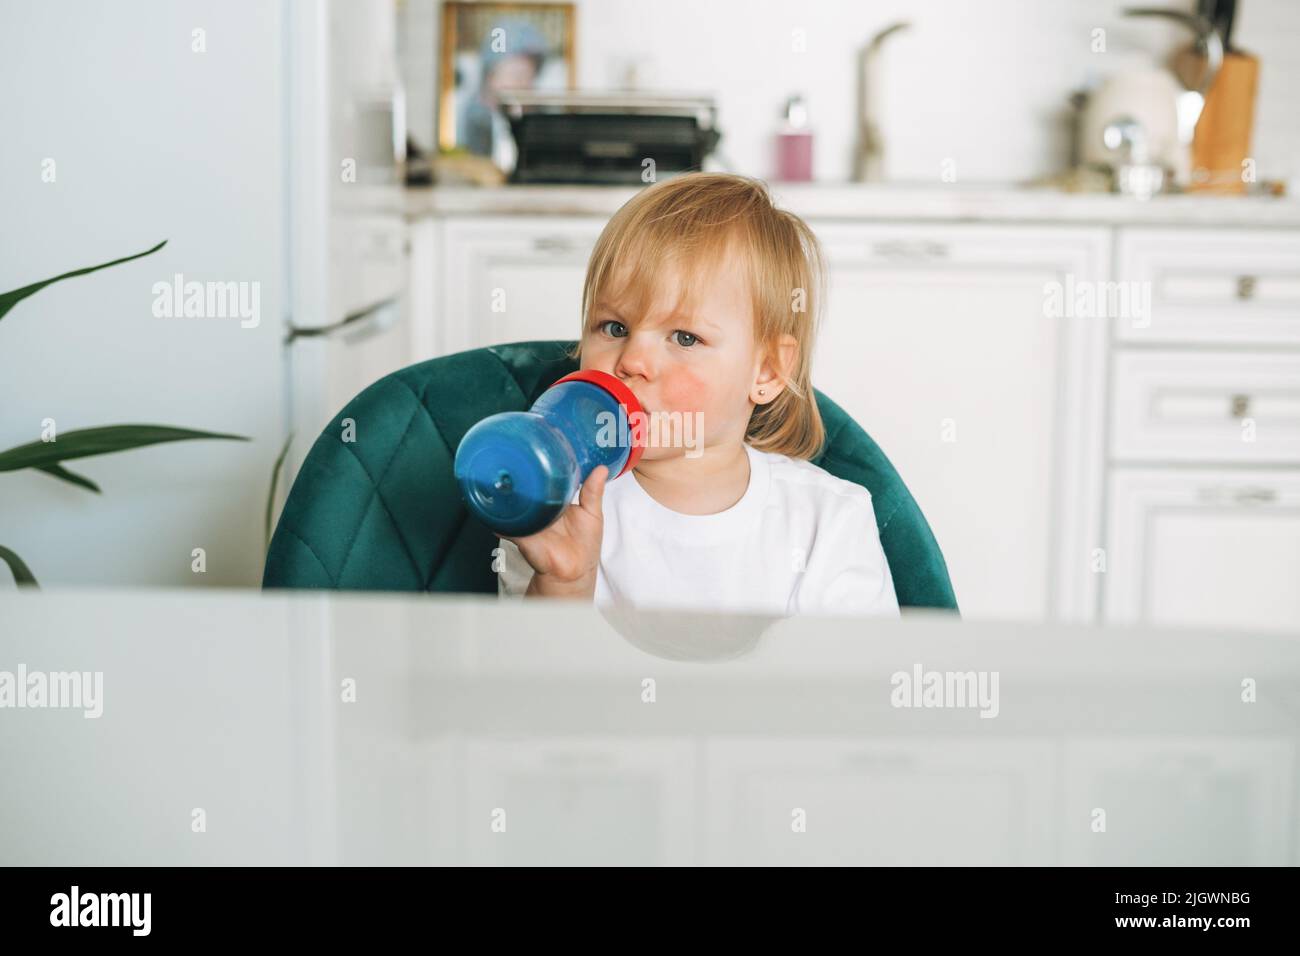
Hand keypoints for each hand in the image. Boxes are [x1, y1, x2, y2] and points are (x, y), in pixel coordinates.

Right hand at [502, 465, 608, 598]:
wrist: (575, 571)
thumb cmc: (585, 543)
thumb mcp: (592, 513)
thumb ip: (593, 492)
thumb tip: (602, 468)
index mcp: (554, 499)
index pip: (543, 477)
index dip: (539, 462)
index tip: (535, 443)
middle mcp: (538, 507)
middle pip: (524, 488)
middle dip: (515, 474)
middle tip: (509, 455)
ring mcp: (528, 521)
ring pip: (512, 504)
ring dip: (504, 494)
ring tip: (495, 476)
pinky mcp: (522, 536)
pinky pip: (506, 526)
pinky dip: (498, 520)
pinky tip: (490, 510)